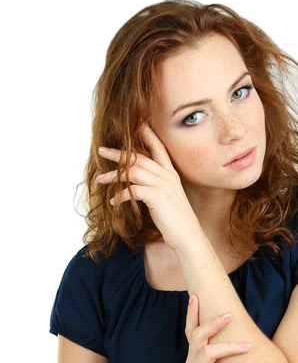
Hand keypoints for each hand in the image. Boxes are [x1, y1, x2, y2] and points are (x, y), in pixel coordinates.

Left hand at [96, 123, 199, 250]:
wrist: (188, 237)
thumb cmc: (176, 221)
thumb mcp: (168, 199)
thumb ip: (156, 188)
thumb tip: (138, 186)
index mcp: (171, 174)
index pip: (158, 148)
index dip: (147, 135)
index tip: (135, 125)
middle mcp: (167, 176)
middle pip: (139, 158)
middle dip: (119, 153)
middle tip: (101, 150)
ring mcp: (163, 186)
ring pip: (133, 172)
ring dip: (114, 175)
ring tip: (100, 178)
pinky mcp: (157, 197)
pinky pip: (133, 190)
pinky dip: (120, 195)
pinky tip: (113, 201)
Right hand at [183, 294, 249, 362]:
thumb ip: (226, 360)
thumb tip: (246, 342)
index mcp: (195, 358)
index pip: (191, 331)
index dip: (192, 313)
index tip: (194, 296)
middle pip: (197, 335)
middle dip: (213, 323)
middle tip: (230, 315)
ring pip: (206, 352)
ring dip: (228, 347)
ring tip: (247, 346)